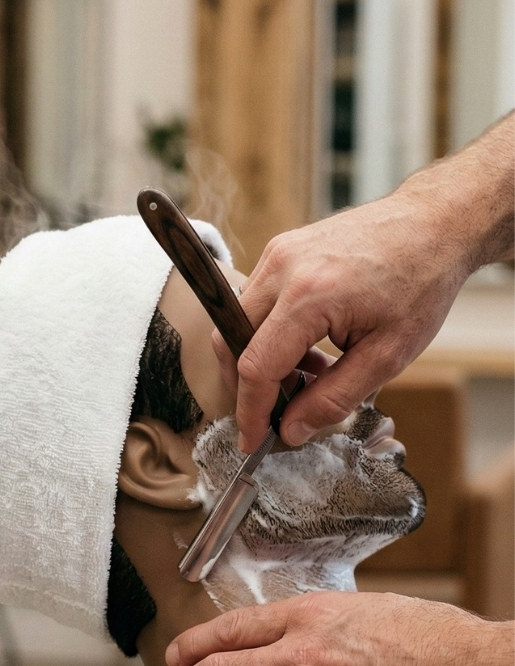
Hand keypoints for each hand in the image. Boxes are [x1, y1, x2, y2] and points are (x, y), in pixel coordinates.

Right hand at [221, 193, 467, 452]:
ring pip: (239, 322)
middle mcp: (283, 268)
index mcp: (309, 295)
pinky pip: (255, 302)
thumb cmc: (420, 284)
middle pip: (232, 342)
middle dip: (247, 386)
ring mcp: (277, 254)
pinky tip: (308, 347)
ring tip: (308, 374)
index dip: (250, 411)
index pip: (256, 366)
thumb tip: (291, 430)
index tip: (252, 441)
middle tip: (279, 412)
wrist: (433, 225)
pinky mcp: (279, 250)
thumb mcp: (387, 355)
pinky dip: (269, 334)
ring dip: (261, 359)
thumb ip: (333, 397)